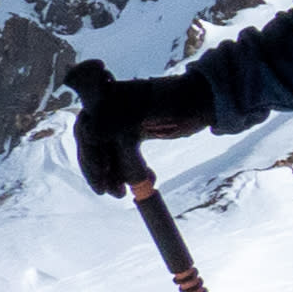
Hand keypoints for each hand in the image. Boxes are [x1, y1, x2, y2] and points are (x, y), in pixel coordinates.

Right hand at [66, 60, 207, 198]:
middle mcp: (109, 110)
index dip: (90, 154)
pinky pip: (122, 158)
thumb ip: (117, 123)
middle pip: (94, 145)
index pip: (85, 129)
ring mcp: (121, 123)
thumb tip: (89, 135)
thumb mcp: (147, 112)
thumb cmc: (179, 99)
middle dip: (101, 171)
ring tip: (127, 193)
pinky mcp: (134, 136)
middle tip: (111, 193)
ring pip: (109, 155)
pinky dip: (130, 172)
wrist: (207, 100)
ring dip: (116, 176)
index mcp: (107, 98)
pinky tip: (148, 182)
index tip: (102, 176)